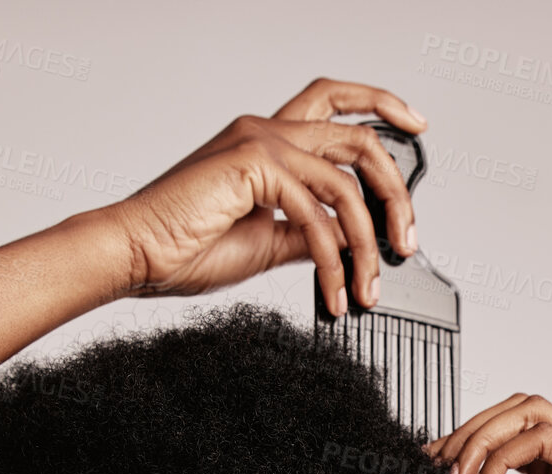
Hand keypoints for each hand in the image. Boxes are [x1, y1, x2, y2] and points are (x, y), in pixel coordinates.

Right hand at [102, 77, 426, 310]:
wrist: (135, 256)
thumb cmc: (182, 249)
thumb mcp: (264, 243)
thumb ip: (305, 234)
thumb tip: (344, 242)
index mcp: (265, 143)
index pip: (333, 105)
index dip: (381, 106)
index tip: (416, 127)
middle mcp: (266, 132)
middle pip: (358, 137)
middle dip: (396, 188)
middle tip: (406, 239)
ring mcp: (260, 143)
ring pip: (347, 183)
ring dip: (368, 241)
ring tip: (367, 286)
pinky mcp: (255, 166)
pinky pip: (318, 214)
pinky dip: (334, 258)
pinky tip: (334, 289)